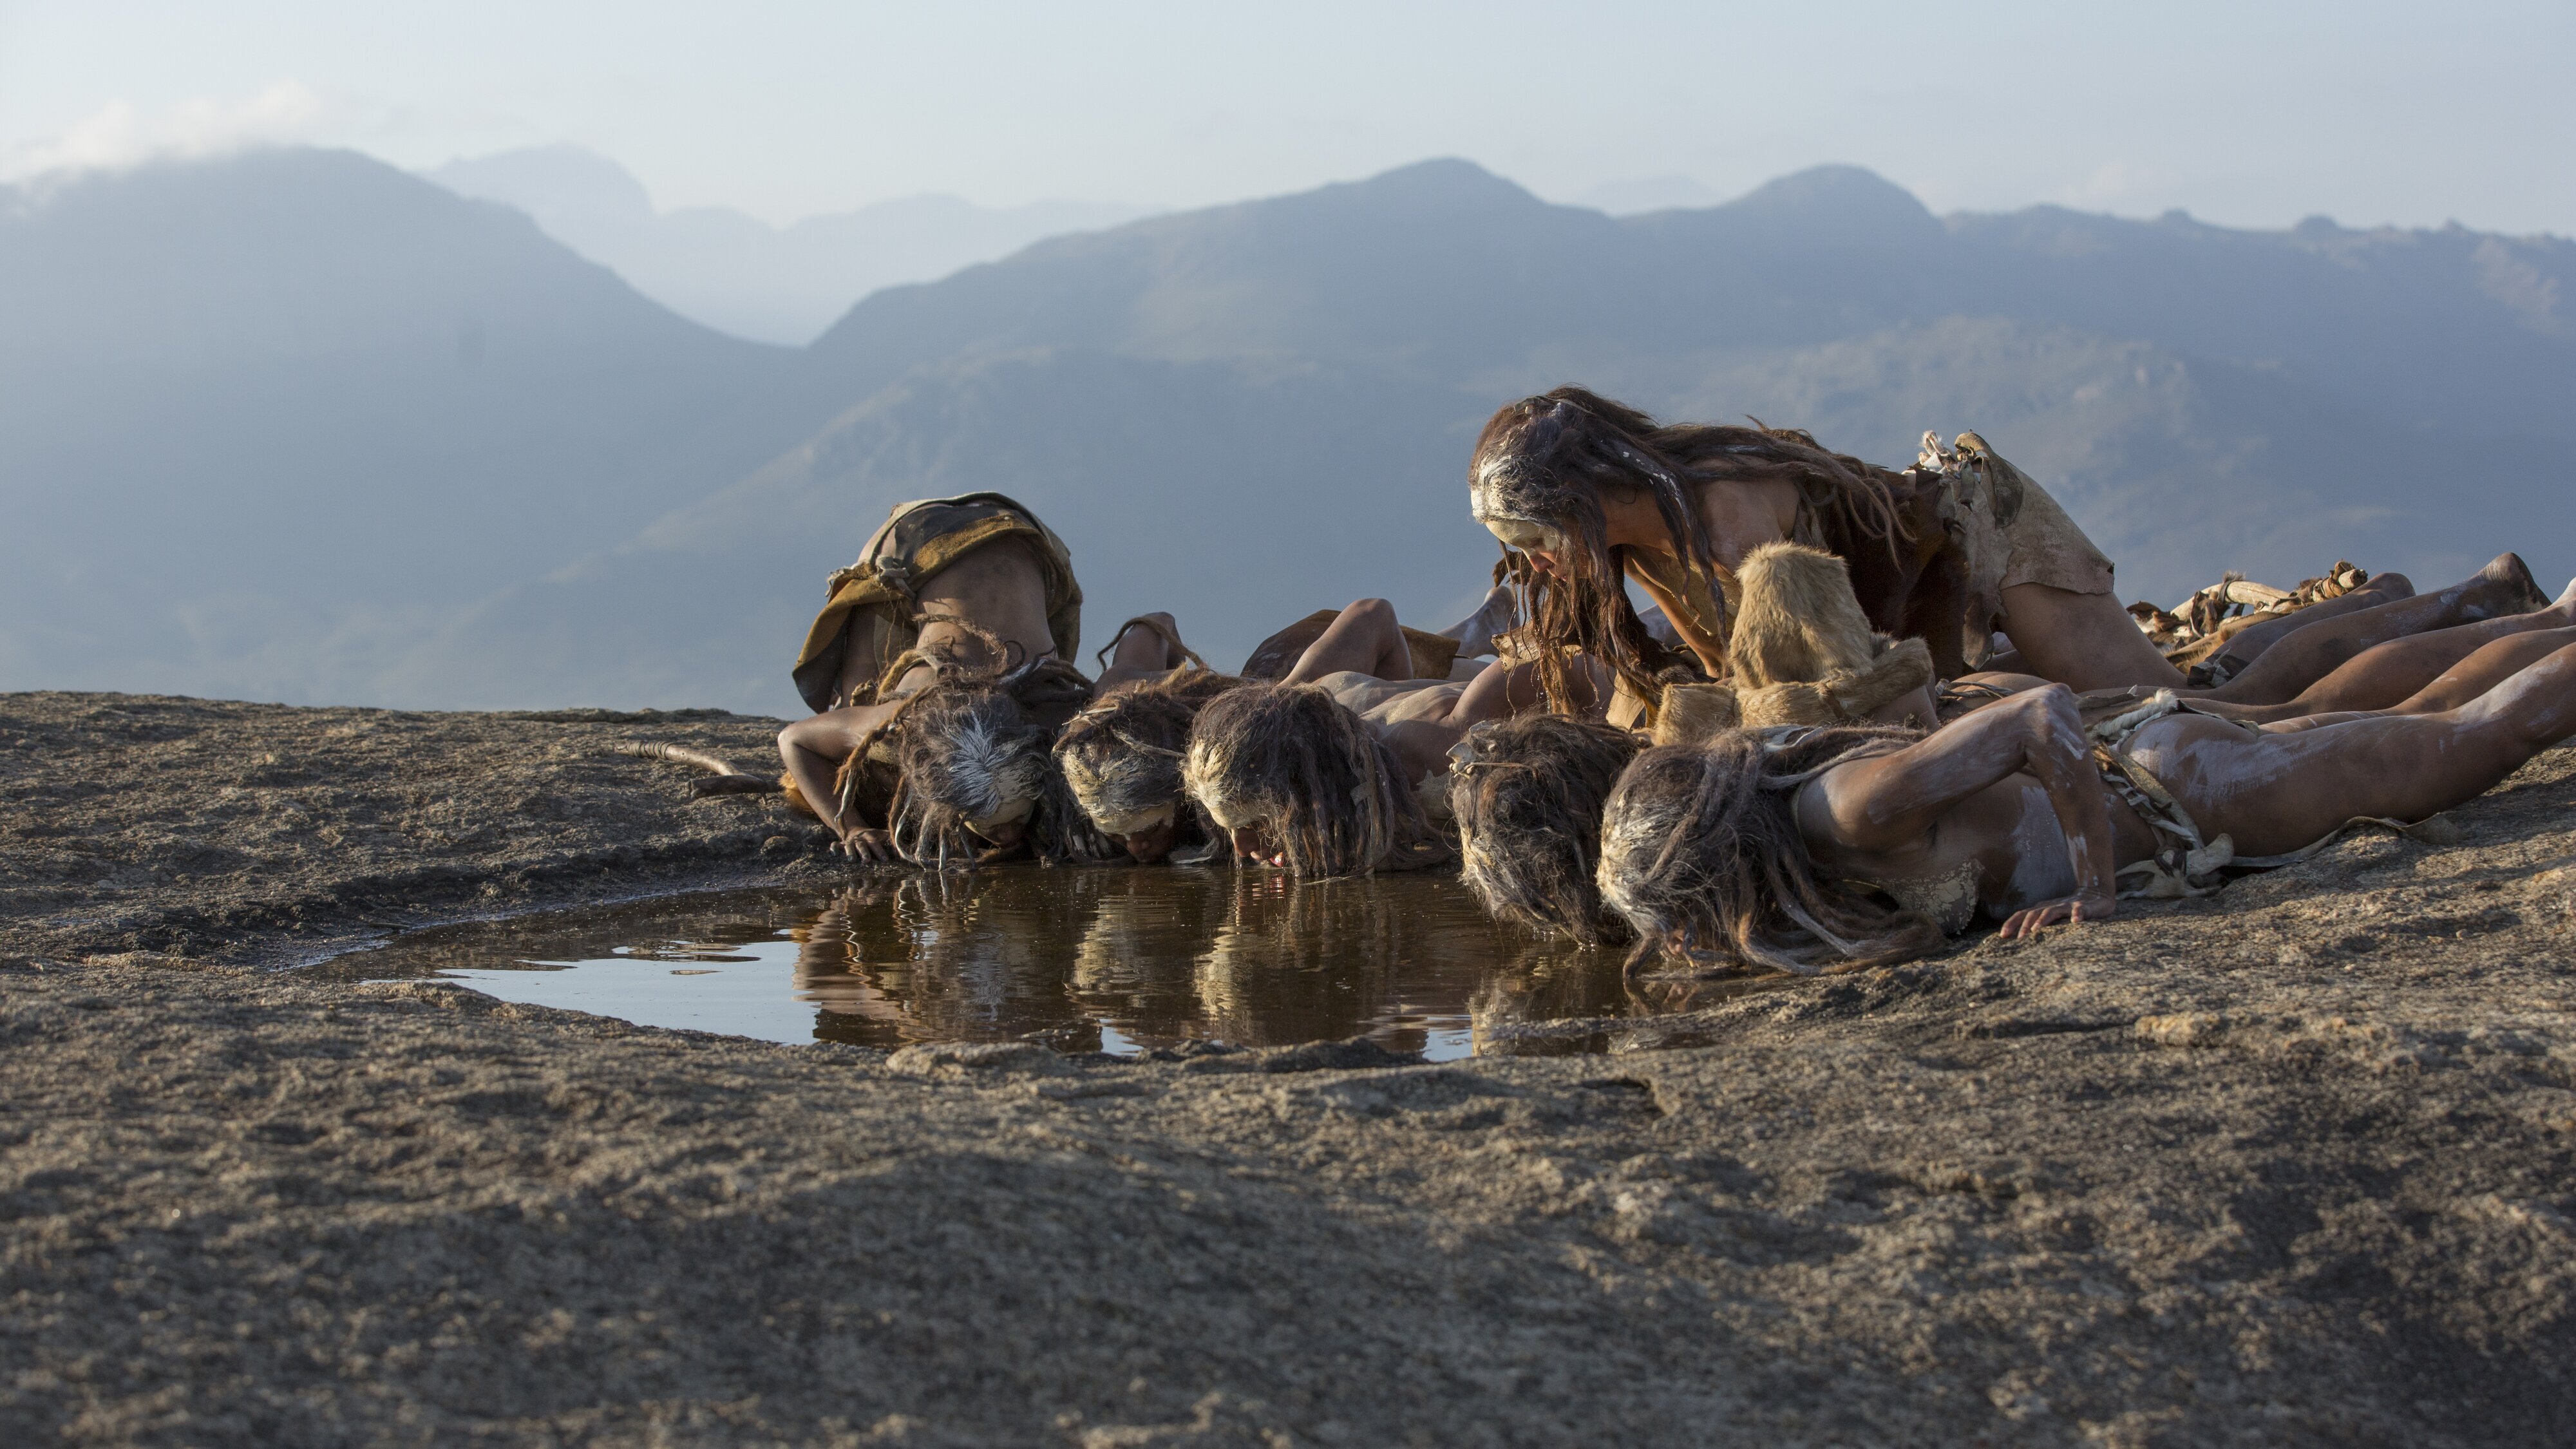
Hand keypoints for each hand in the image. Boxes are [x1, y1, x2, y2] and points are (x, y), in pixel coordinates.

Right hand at [836, 826, 895, 862]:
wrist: (856, 830)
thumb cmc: (872, 837)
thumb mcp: (882, 836)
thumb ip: (891, 842)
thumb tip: (903, 852)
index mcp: (871, 837)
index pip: (876, 844)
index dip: (880, 851)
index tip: (885, 860)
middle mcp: (860, 839)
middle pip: (862, 846)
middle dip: (864, 853)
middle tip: (867, 861)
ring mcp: (849, 842)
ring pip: (848, 846)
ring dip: (850, 852)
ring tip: (851, 860)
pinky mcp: (840, 844)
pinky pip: (834, 845)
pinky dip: (833, 848)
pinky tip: (833, 854)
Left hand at [1998, 894, 2114, 939]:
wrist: (2095, 895)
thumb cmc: (2069, 910)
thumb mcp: (2051, 916)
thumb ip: (2038, 924)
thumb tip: (2020, 939)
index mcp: (2042, 908)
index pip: (2022, 914)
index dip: (2011, 923)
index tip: (2002, 936)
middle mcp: (2051, 905)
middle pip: (2033, 913)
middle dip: (2024, 925)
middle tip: (2019, 939)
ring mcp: (2067, 905)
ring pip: (2051, 911)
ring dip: (2043, 920)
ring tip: (2036, 931)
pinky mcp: (2083, 906)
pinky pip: (2080, 910)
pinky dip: (2077, 915)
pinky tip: (2076, 922)